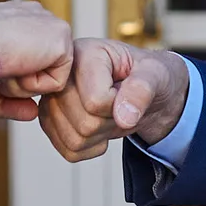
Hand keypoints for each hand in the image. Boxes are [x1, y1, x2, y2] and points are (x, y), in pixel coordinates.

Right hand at [0, 1, 73, 120]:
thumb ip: (10, 100)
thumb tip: (33, 112)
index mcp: (16, 20)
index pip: (29, 56)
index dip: (13, 76)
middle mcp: (37, 17)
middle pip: (41, 69)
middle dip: (18, 83)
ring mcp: (51, 25)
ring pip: (49, 77)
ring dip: (24, 85)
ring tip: (6, 67)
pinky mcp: (62, 38)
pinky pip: (56, 83)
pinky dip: (34, 85)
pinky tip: (18, 67)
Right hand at [39, 38, 190, 161]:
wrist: (144, 90)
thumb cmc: (148, 76)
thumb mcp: (156, 74)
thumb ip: (142, 89)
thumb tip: (124, 117)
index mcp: (83, 53)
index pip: (95, 101)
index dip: (118, 105)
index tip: (126, 89)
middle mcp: (61, 75)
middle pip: (84, 123)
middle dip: (112, 121)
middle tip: (122, 104)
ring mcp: (51, 99)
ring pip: (75, 140)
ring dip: (102, 135)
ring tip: (111, 113)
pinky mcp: (50, 121)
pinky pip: (69, 151)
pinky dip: (92, 147)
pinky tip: (100, 127)